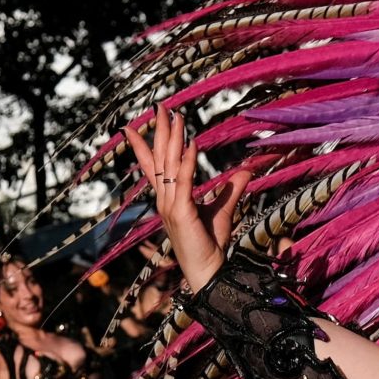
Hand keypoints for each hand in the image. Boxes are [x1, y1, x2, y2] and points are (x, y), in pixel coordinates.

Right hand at [123, 105, 247, 291]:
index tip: (134, 126)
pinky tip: (191, 143)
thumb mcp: (223, 212)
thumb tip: (245, 172)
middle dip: (159, 131)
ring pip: (168, 165)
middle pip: (159, 159)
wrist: (208, 271)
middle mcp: (164, 200)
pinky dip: (186, 162)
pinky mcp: (181, 213)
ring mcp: (169, 206)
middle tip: (160, 107)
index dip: (143, 146)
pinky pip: (183, 182)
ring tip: (175, 116)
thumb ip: (231, 191)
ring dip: (172, 138)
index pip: (152, 167)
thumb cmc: (210, 245)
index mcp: (168, 199)